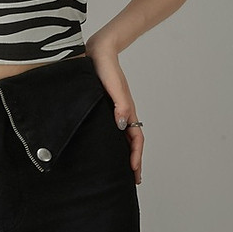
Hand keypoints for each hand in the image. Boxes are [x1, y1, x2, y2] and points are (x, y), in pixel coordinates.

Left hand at [85, 42, 143, 183]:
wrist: (97, 52)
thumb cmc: (105, 68)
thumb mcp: (114, 87)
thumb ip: (120, 105)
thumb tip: (122, 125)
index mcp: (127, 110)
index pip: (136, 138)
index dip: (135, 156)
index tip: (133, 171)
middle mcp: (122, 113)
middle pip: (131, 141)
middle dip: (133, 161)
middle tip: (133, 179)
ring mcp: (114, 110)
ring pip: (122, 136)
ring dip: (124, 153)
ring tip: (121, 169)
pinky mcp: (104, 107)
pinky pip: (112, 129)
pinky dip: (113, 141)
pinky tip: (105, 146)